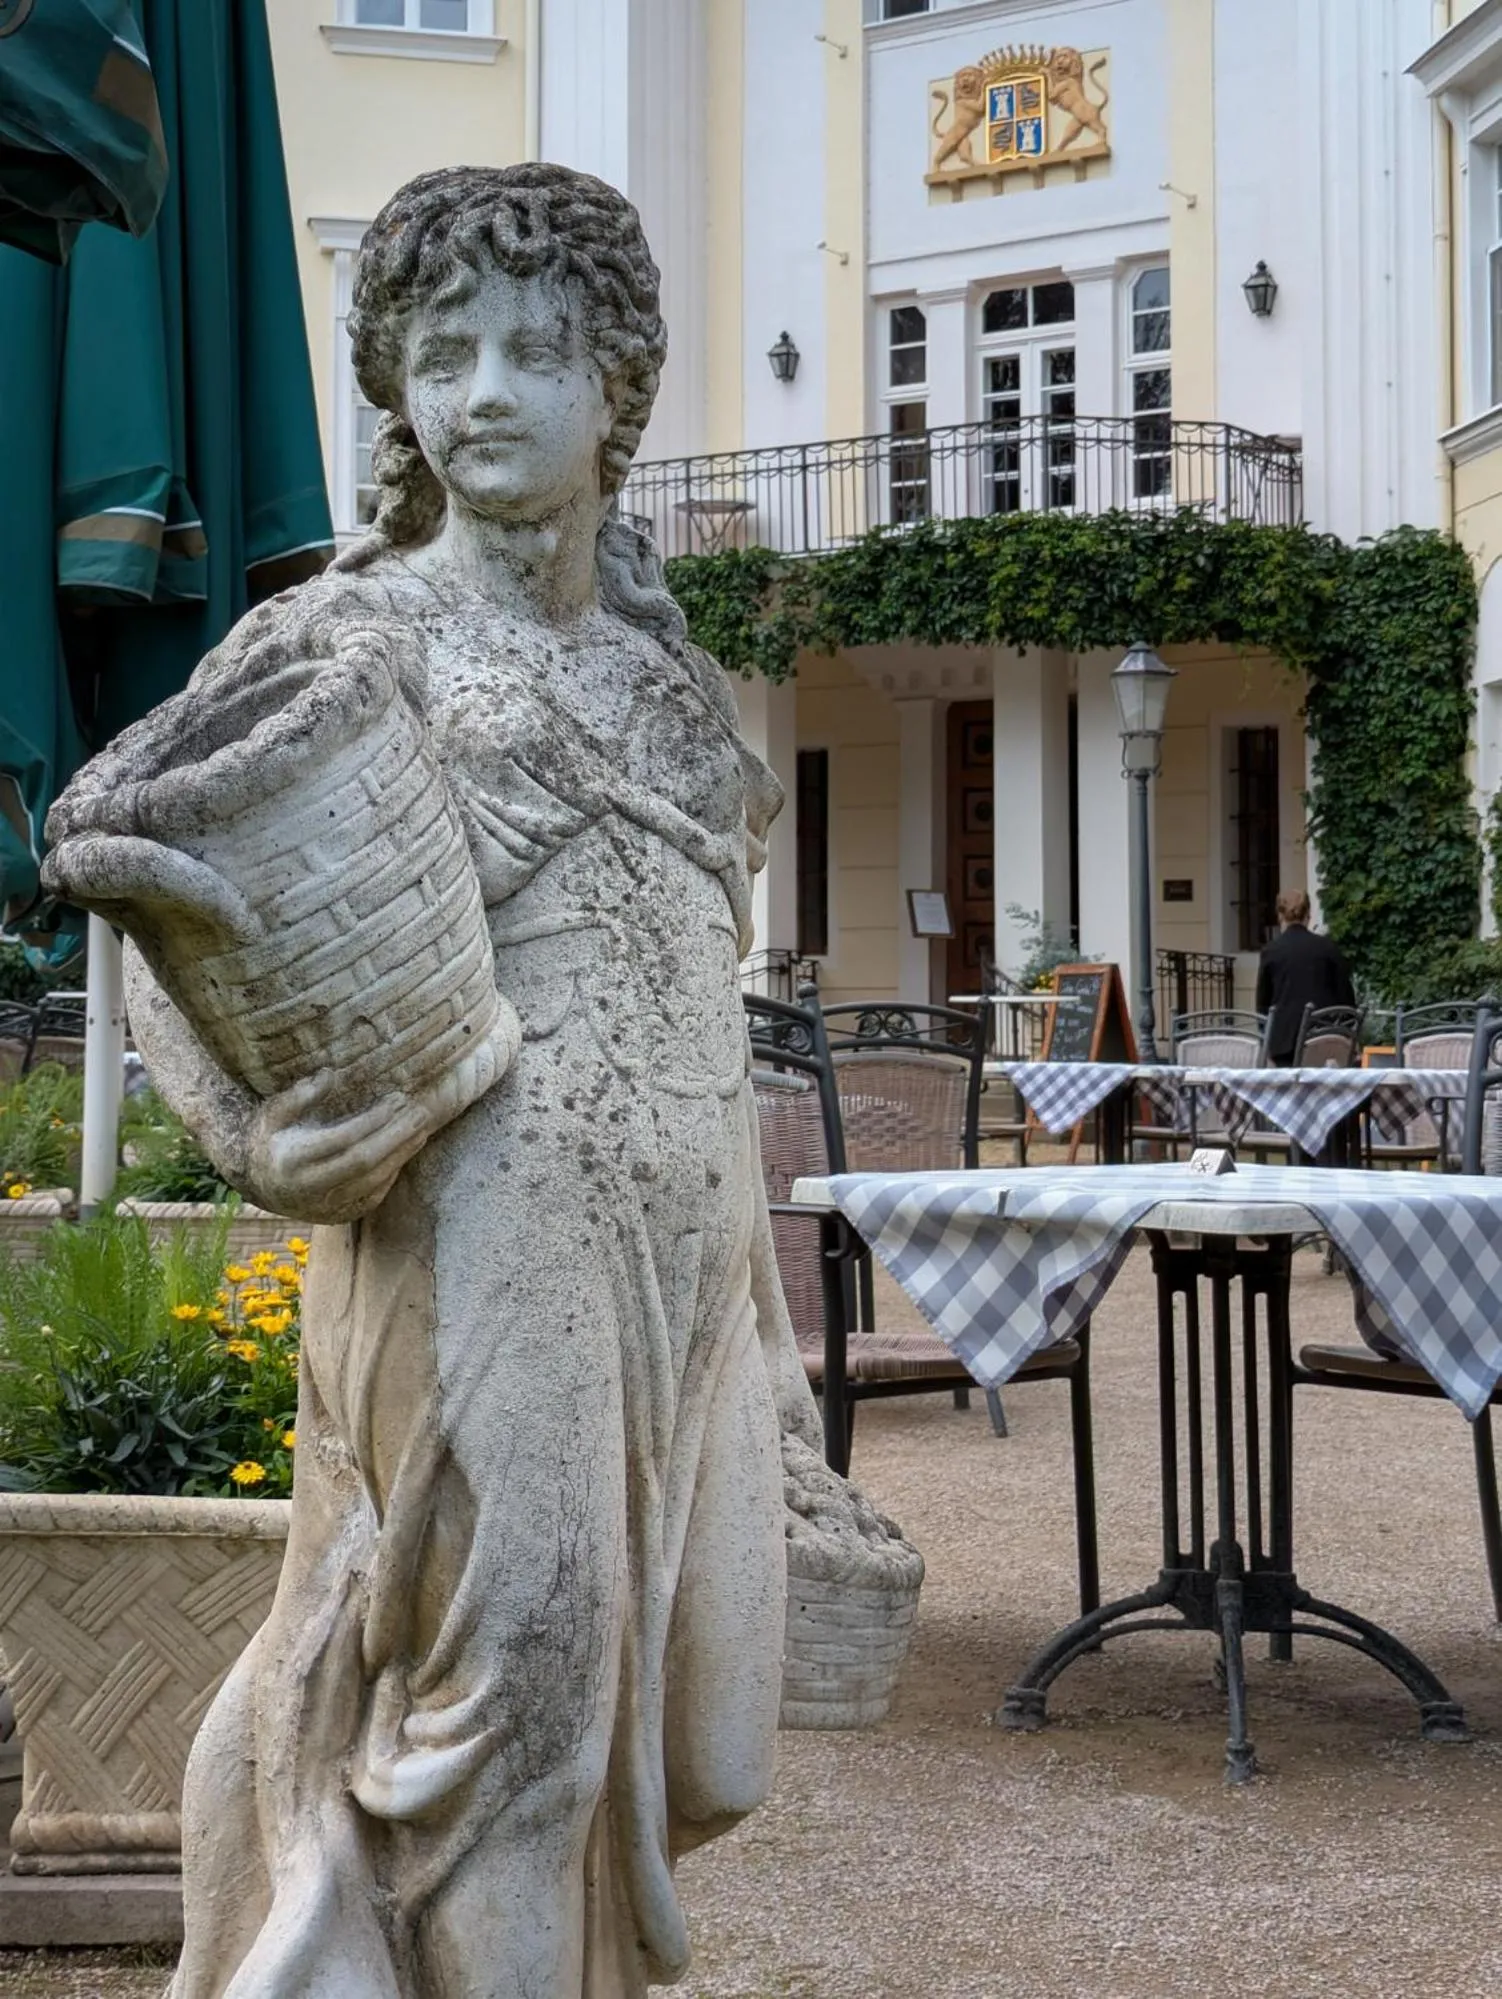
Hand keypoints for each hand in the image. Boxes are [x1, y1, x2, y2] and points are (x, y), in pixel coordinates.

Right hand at [246, 1070, 434, 1223]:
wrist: (255, 1183)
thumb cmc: (268, 1138)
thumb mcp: (274, 1112)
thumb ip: (300, 1094)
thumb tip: (330, 1074)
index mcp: (291, 1159)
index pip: (343, 1139)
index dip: (373, 1119)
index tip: (397, 1099)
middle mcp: (308, 1187)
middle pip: (363, 1162)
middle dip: (396, 1136)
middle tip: (421, 1113)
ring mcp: (323, 1207)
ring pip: (372, 1183)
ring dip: (401, 1155)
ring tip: (422, 1130)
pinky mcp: (336, 1217)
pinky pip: (371, 1198)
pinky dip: (391, 1175)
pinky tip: (405, 1152)